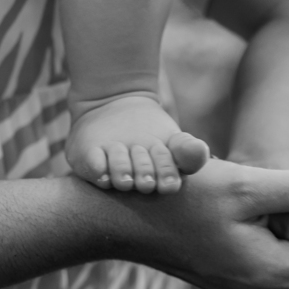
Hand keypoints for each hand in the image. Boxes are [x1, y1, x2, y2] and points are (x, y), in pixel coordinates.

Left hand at [67, 95, 208, 192]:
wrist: (114, 105)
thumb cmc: (150, 130)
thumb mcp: (174, 137)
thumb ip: (190, 149)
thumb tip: (200, 150)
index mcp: (160, 180)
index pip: (169, 183)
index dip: (168, 171)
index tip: (165, 152)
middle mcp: (135, 183)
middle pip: (143, 181)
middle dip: (146, 166)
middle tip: (141, 149)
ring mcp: (110, 174)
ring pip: (119, 177)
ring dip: (123, 163)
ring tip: (122, 146)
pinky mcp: (88, 164)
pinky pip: (94, 169)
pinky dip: (99, 165)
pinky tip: (102, 155)